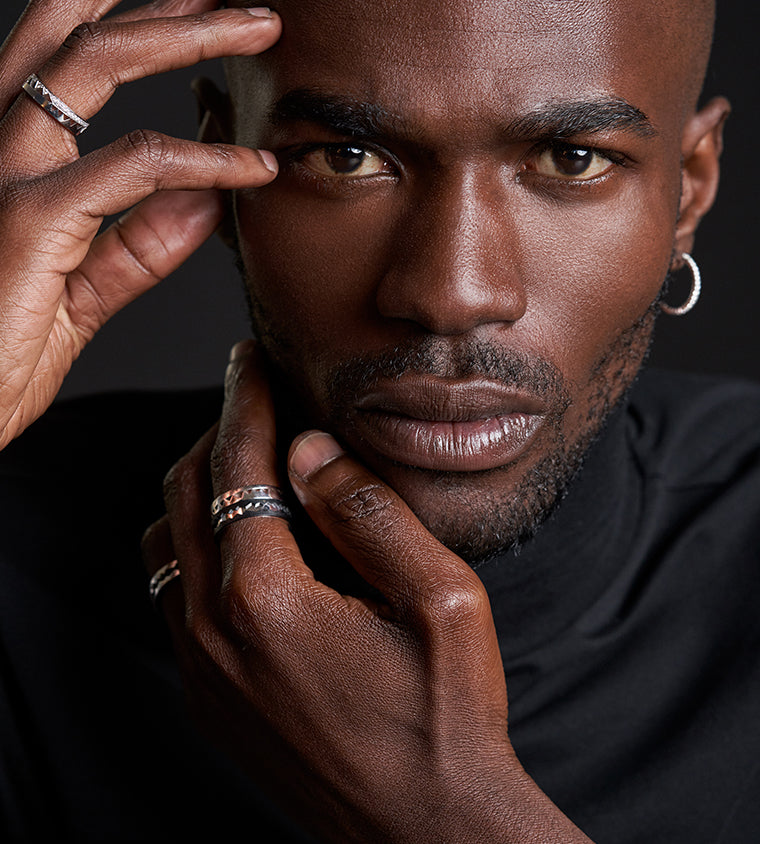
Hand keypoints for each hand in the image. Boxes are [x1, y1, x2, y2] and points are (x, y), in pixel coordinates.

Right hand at [0, 0, 280, 447]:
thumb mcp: (83, 293)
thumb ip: (140, 247)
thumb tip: (208, 199)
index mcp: (13, 162)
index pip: (66, 57)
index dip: (129, 12)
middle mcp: (0, 150)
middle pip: (71, 30)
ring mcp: (8, 178)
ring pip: (96, 66)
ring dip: (186, 35)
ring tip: (259, 25)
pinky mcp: (29, 221)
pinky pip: (132, 168)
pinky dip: (202, 161)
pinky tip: (256, 166)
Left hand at [143, 342, 592, 842]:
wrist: (426, 831)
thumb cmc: (447, 717)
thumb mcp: (439, 599)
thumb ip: (369, 512)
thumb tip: (310, 450)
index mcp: (266, 599)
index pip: (237, 465)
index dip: (245, 398)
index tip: (250, 358)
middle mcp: (214, 633)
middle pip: (185, 494)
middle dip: (217, 432)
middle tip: (253, 398)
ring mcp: (202, 671)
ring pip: (165, 544)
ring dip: (198, 490)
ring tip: (248, 465)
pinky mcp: (208, 700)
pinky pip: (173, 597)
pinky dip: (195, 548)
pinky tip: (244, 542)